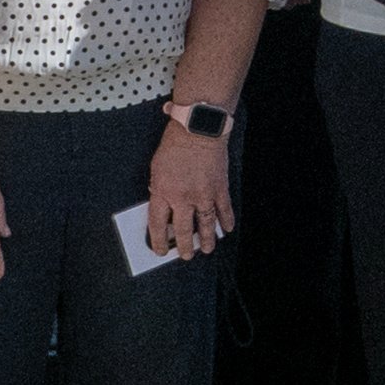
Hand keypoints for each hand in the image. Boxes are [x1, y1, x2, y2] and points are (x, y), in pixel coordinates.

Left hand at [145, 118, 238, 260]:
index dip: (158, 241)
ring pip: (206, 224)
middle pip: (183, 230)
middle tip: (185, 255)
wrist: (198, 129)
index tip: (160, 250)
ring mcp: (203, 195)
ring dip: (207, 239)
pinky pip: (224, 209)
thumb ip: (158, 187)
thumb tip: (161, 199)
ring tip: (207, 249)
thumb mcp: (156, 167)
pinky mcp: (219, 188)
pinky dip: (227, 220)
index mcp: (163, 192)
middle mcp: (183, 198)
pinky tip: (227, 228)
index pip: (158, 225)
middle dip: (184, 247)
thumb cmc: (175, 144)